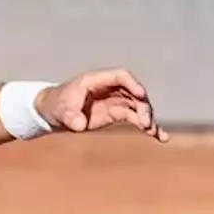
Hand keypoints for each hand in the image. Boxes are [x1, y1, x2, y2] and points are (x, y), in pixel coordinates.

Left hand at [37, 68, 167, 142]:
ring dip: (148, 117)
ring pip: (138, 106)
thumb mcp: (60, 110)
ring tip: (153, 133)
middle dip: (143, 106)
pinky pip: (136, 118)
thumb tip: (80, 125)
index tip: (141, 95)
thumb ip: (69, 116)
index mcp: (96, 80)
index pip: (121, 76)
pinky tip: (160, 137)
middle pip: (134, 92)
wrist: (54, 113)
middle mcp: (110, 88)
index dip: (133, 84)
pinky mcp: (117, 113)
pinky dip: (148, 126)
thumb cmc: (57, 105)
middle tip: (146, 123)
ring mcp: (115, 100)